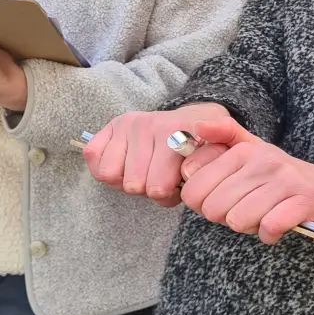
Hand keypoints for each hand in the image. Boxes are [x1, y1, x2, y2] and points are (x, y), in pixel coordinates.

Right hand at [84, 103, 232, 205]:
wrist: (192, 118)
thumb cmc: (200, 146)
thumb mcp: (219, 152)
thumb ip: (213, 157)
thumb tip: (188, 160)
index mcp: (178, 132)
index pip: (158, 189)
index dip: (167, 196)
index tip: (177, 185)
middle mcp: (150, 124)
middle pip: (133, 186)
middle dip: (146, 189)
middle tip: (159, 178)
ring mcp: (129, 124)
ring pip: (111, 175)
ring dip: (127, 181)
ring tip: (144, 171)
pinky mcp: (112, 125)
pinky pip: (94, 157)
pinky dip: (107, 169)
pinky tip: (125, 165)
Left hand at [179, 118, 313, 243]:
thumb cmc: (284, 175)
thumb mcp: (253, 149)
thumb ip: (223, 136)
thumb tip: (196, 127)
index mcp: (243, 149)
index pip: (194, 188)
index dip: (202, 204)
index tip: (223, 199)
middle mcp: (262, 159)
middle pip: (214, 208)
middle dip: (226, 218)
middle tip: (246, 210)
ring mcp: (285, 179)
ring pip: (238, 220)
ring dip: (249, 227)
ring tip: (263, 216)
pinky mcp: (305, 201)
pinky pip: (268, 228)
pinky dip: (270, 235)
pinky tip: (279, 225)